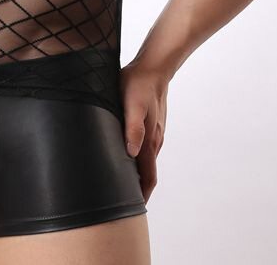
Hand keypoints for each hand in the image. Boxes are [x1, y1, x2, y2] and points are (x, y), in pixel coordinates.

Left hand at [119, 61, 168, 202]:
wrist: (154, 67)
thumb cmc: (138, 84)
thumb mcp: (132, 104)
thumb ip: (133, 128)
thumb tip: (131, 152)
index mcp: (149, 140)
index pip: (147, 177)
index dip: (141, 195)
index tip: (132, 210)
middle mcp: (153, 141)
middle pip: (147, 173)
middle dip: (138, 190)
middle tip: (122, 203)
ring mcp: (154, 133)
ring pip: (146, 161)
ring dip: (138, 175)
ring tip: (122, 184)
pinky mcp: (150, 124)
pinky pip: (145, 149)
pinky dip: (138, 161)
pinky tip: (127, 157)